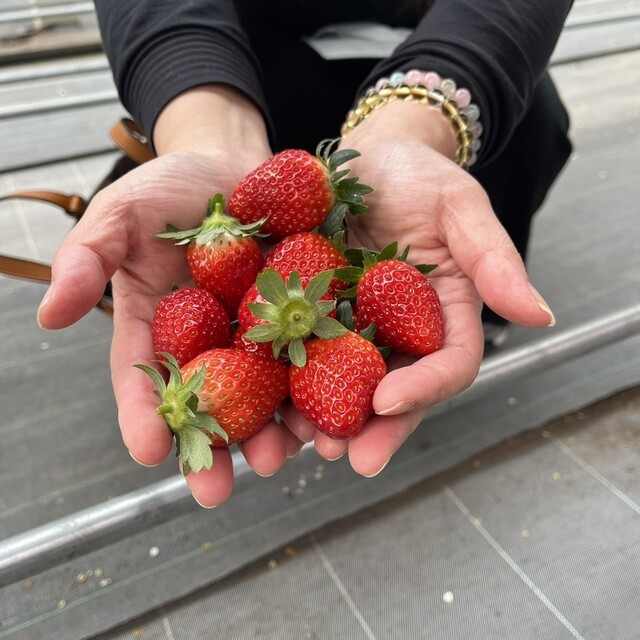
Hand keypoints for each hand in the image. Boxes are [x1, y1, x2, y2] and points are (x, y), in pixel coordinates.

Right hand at [37, 86, 304, 506]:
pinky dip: (318, 388)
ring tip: (278, 461)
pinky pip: (309, 357)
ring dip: (269, 433)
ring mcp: (255, 333)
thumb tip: (48, 316)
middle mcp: (207, 341)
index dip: (144, 416)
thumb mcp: (121, 213)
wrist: (236, 165)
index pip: (144, 378)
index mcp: (158, 325)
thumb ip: (87, 259)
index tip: (148, 453)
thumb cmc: (171, 187)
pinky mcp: (301, 318)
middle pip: (206, 403)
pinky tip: (327, 415)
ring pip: (261, 394)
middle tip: (215, 491)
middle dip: (210, 448)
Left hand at [281, 101, 554, 475]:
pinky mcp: (312, 317)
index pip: (447, 365)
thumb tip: (539, 316)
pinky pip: (301, 355)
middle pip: (394, 390)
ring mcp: (354, 328)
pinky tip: (267, 403)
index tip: (388, 402)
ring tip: (302, 443)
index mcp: (444, 314)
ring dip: (325, 418)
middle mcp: (401, 333)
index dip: (423, 388)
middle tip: (348, 458)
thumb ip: (494, 259)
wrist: (364, 161)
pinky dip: (287, 382)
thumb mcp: (460, 206)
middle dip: (374, 428)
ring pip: (345, 385)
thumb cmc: (418, 178)